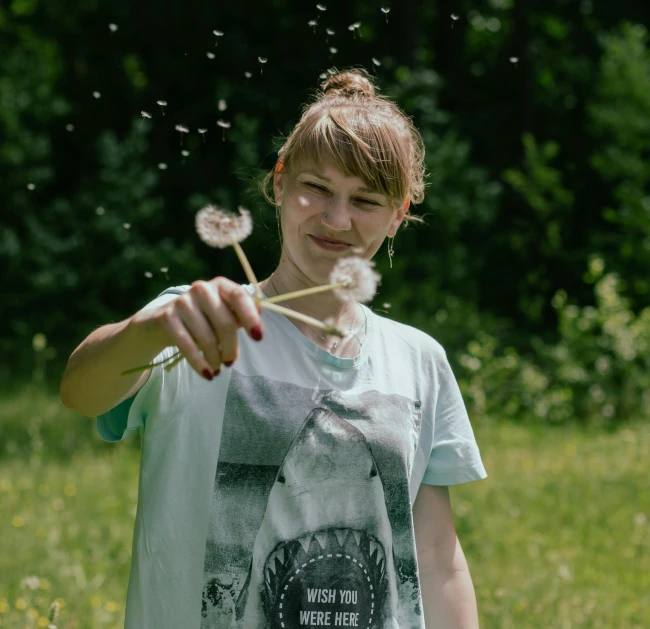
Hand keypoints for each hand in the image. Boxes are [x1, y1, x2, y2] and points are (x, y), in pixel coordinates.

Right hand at [146, 278, 262, 378]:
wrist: (162, 322)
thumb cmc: (202, 319)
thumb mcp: (221, 315)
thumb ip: (239, 317)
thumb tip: (257, 324)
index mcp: (220, 285)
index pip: (239, 297)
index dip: (250, 317)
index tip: (258, 338)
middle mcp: (201, 289)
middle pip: (225, 323)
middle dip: (231, 348)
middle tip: (231, 362)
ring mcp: (182, 302)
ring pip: (208, 338)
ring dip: (216, 359)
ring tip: (218, 368)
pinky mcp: (167, 317)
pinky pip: (188, 346)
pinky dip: (200, 364)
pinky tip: (208, 374)